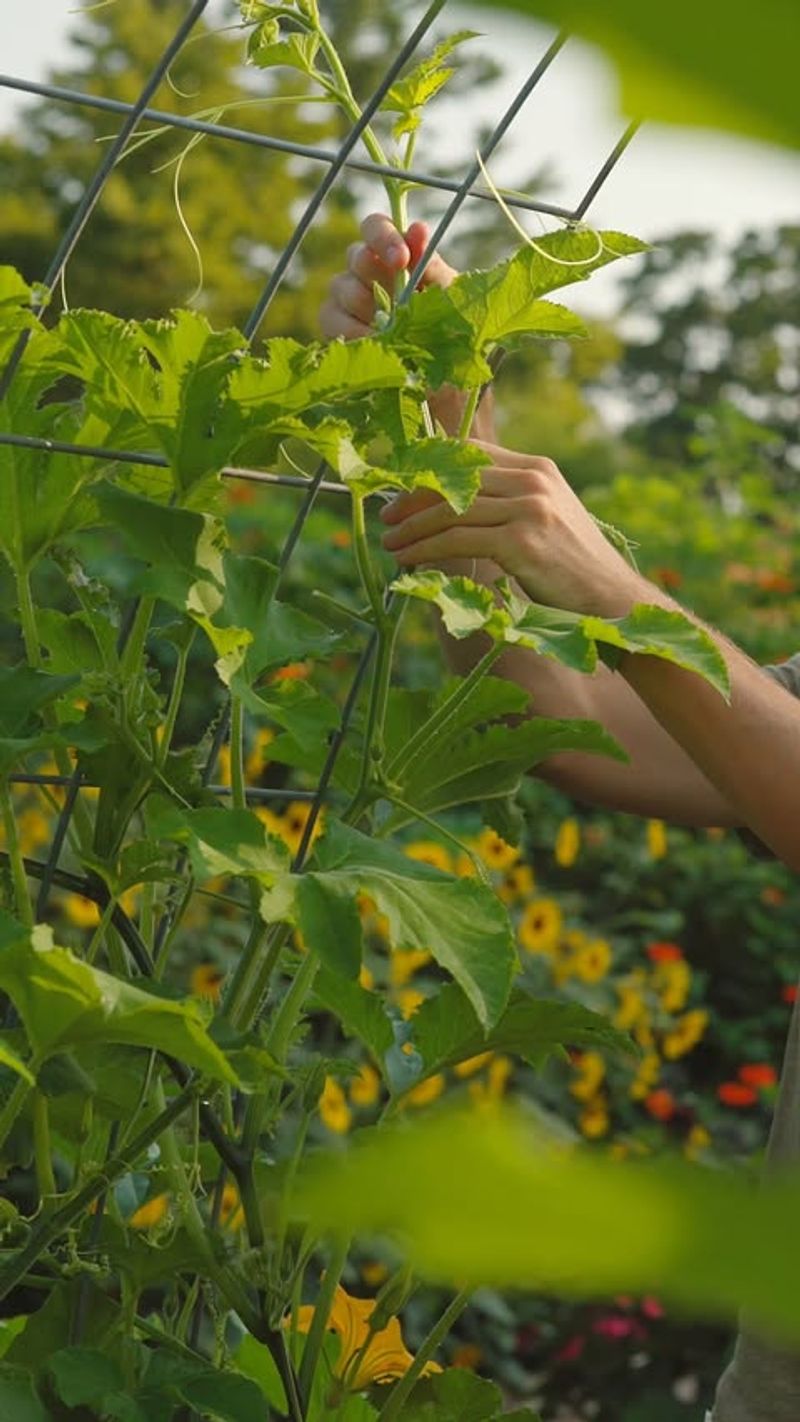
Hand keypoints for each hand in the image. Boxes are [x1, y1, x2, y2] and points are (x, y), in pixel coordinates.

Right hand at [319, 212, 494, 441]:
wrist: (445, 386)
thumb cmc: (452, 335)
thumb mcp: (450, 300)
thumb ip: (431, 266)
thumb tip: (416, 228)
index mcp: (396, 257)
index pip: (375, 227)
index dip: (383, 236)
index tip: (401, 260)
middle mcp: (368, 273)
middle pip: (355, 256)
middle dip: (374, 275)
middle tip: (396, 300)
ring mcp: (348, 301)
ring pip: (339, 286)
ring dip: (364, 307)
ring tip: (389, 331)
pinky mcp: (335, 329)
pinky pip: (329, 319)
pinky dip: (351, 332)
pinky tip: (374, 345)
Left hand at [380, 442, 647, 617]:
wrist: (611, 599)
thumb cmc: (572, 568)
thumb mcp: (546, 519)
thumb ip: (509, 502)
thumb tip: (456, 505)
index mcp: (537, 468)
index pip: (469, 453)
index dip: (430, 470)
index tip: (404, 492)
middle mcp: (532, 480)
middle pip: (454, 478)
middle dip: (413, 499)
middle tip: (387, 519)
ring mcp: (528, 508)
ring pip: (450, 510)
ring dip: (411, 528)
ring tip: (389, 543)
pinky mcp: (521, 541)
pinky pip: (456, 539)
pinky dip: (424, 550)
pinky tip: (407, 561)